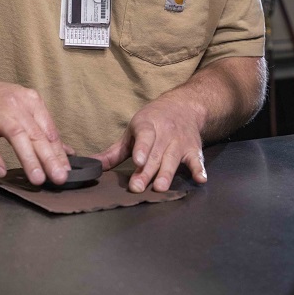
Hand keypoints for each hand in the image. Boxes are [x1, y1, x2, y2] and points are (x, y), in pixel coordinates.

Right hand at [0, 75, 71, 186]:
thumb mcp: (25, 108)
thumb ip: (44, 130)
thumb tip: (68, 152)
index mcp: (32, 101)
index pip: (49, 130)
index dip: (59, 152)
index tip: (67, 171)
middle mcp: (17, 106)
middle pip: (36, 134)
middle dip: (50, 158)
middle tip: (59, 177)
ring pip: (16, 136)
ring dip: (29, 158)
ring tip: (38, 178)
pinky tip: (1, 172)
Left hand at [92, 92, 206, 192]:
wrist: (183, 106)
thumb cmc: (152, 121)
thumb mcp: (132, 131)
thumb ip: (115, 151)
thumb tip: (93, 165)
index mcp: (147, 125)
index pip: (144, 137)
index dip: (141, 149)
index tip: (137, 161)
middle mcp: (165, 133)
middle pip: (155, 154)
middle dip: (147, 171)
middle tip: (137, 187)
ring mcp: (180, 142)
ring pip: (173, 159)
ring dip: (167, 173)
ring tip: (160, 187)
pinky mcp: (193, 149)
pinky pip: (196, 160)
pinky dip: (199, 169)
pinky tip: (200, 179)